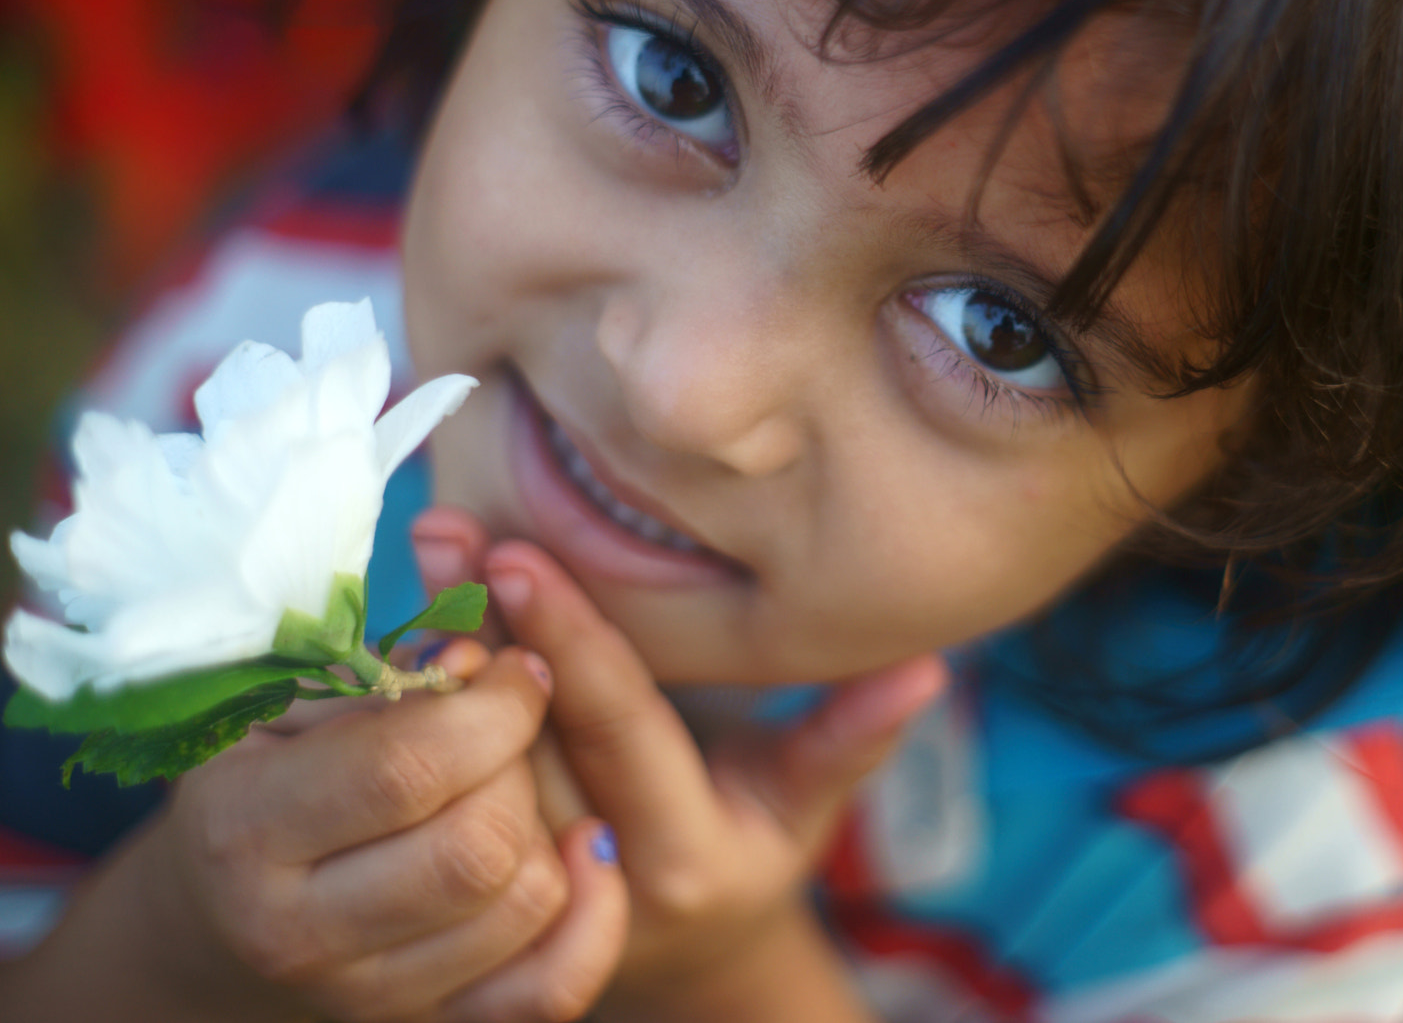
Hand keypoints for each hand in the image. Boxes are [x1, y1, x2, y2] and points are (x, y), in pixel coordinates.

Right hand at [127, 637, 627, 1021]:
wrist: (230, 916)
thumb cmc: (282, 767)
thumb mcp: (310, 688)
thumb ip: (397, 615)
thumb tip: (460, 536)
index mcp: (241, 827)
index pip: (408, 765)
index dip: (490, 700)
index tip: (510, 660)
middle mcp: (293, 932)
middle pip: (479, 843)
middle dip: (521, 759)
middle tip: (516, 716)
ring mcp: (366, 998)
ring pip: (524, 903)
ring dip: (551, 820)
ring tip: (519, 774)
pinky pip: (550, 989)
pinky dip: (589, 914)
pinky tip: (587, 847)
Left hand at [410, 508, 946, 1016]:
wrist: (678, 957)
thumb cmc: (752, 849)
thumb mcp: (807, 803)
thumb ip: (850, 736)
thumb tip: (927, 666)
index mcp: (680, 854)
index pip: (618, 727)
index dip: (573, 638)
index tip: (523, 554)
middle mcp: (589, 880)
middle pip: (523, 741)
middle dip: (482, 629)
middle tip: (444, 529)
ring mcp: (517, 894)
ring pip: (463, 765)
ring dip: (433, 657)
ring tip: (424, 548)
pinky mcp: (463, 892)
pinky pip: (430, 792)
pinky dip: (409, 702)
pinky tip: (392, 615)